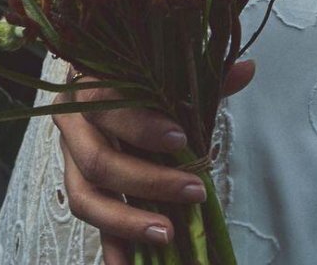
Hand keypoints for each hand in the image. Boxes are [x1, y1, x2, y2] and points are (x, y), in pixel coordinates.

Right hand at [55, 59, 254, 264]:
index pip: (107, 106)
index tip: (180, 139)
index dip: (141, 126)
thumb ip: (200, 76)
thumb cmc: (136, 82)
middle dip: (148, 181)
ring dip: (126, 221)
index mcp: (89, 87)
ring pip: (86, 198)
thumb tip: (246, 69)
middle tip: (193, 191)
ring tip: (167, 234)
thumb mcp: (164, 75)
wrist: (100, 91)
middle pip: (98, 161)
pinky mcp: (79, 191)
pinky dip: (110, 247)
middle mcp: (73, 126)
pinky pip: (90, 224)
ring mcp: (70, 162)